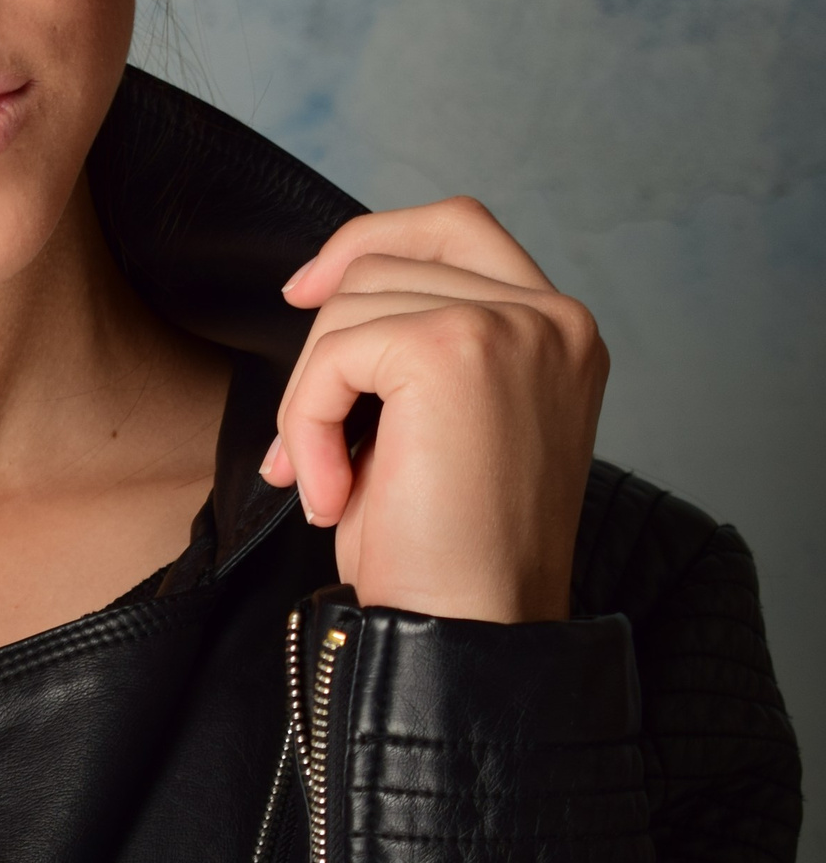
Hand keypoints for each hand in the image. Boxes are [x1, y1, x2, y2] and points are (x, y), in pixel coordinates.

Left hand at [259, 199, 607, 622]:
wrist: (469, 637)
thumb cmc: (447, 557)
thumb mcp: (436, 427)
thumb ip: (413, 344)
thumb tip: (318, 288)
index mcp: (559, 333)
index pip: (458, 225)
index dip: (372, 240)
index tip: (304, 292)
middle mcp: (553, 318)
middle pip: (392, 257)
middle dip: (324, 344)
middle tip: (302, 445)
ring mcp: (511, 326)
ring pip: (351, 305)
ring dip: (311, 402)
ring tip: (330, 485)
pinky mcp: (456, 349)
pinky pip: (335, 352)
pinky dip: (308, 423)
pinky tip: (333, 494)